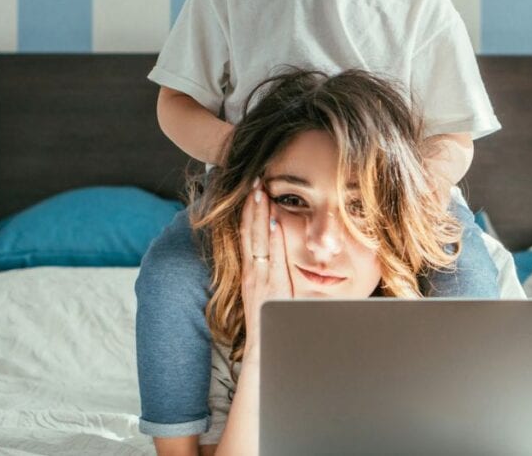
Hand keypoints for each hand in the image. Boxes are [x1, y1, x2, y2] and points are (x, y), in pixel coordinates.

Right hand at [239, 180, 292, 360]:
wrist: (263, 351)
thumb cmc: (270, 323)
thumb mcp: (271, 292)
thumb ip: (274, 272)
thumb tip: (282, 247)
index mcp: (251, 270)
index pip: (249, 234)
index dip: (250, 211)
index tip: (254, 189)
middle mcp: (251, 272)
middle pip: (249, 231)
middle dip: (252, 205)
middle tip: (255, 180)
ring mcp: (258, 279)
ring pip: (257, 241)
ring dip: (259, 216)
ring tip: (261, 192)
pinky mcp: (267, 288)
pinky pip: (270, 260)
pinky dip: (272, 241)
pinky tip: (276, 224)